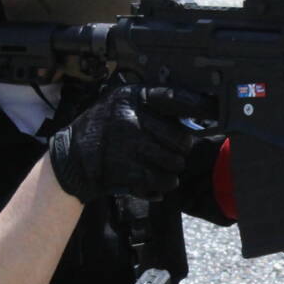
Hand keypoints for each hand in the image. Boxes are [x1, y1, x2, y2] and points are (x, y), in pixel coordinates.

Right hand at [48, 85, 209, 201]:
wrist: (69, 159)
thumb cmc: (99, 129)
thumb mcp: (117, 104)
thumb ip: (147, 105)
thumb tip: (188, 112)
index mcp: (131, 98)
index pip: (173, 98)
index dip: (197, 104)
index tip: (214, 110)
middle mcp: (131, 119)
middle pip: (180, 138)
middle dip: (181, 149)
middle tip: (174, 152)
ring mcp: (128, 146)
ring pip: (174, 162)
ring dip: (173, 169)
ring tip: (163, 167)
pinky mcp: (127, 171)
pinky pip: (161, 181)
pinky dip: (163, 185)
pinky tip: (157, 181)